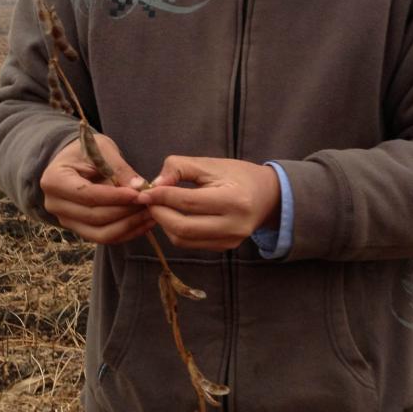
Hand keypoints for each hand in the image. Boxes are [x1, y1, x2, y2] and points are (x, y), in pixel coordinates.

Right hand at [40, 134, 154, 244]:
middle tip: (150, 203)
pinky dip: (126, 233)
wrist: (76, 161)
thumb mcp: (103, 149)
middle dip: (125, 212)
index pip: (88, 195)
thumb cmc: (88, 151)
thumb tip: (140, 187)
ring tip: (150, 214)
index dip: (115, 197)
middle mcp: (54, 204)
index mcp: (54, 180)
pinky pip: (104, 238)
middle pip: (94, 217)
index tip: (139, 194)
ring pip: (100, 233)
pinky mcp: (79, 230)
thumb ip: (119, 168)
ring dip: (128, 225)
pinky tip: (144, 223)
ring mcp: (65, 220)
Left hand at [135, 157, 280, 251]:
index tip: (144, 191)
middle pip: (183, 227)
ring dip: (165, 225)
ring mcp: (230, 240)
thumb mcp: (210, 164)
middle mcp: (234, 225)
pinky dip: (176, 232)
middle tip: (148, 201)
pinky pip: (191, 244)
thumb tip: (154, 185)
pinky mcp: (225, 247)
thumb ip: (180, 168)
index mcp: (234, 200)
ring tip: (159, 208)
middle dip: (159, 214)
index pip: (188, 202)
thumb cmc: (237, 175)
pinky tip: (172, 216)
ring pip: (183, 240)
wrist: (268, 195)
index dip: (162, 197)